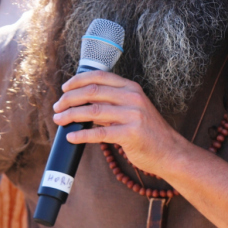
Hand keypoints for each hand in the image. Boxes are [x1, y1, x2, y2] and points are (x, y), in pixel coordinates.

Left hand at [53, 71, 184, 177]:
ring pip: (92, 110)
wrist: (169, 151)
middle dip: (69, 99)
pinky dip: (81, 135)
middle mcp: (132, 97)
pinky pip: (99, 133)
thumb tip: (81, 104)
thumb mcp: (131, 110)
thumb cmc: (147, 132)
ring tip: (59, 120)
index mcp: (131, 88)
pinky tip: (72, 137)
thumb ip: (109, 105)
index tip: (64, 89)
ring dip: (70, 115)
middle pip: (92, 91)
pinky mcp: (131, 134)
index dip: (77, 80)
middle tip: (57, 107)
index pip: (99, 76)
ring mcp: (133, 115)